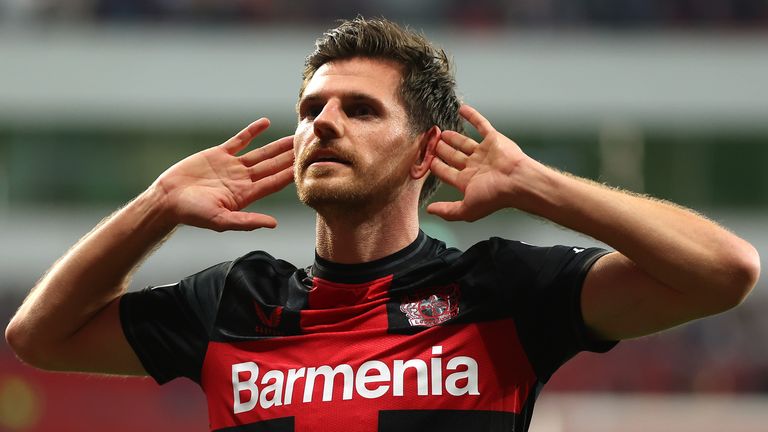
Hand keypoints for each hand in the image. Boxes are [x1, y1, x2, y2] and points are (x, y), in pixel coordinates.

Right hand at [152, 118, 294, 230]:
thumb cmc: (192, 214)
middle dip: (290, 158)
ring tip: (293, 137)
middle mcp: (242, 180)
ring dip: (277, 146)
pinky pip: (239, 140)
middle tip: (308, 148)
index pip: (274, 183)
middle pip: (272, 167)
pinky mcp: (219, 155)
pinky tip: (266, 122)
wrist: (168, 199)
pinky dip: (252, 131)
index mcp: (246, 195)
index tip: (307, 166)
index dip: (291, 174)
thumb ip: (247, 222)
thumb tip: (273, 224)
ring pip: (260, 153)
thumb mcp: (221, 220)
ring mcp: (232, 166)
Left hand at [427, 105, 528, 221]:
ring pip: (465, 142)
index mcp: (468, 181)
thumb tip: (429, 211)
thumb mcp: (466, 209)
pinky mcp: (494, 140)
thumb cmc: (494, 196)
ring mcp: (484, 152)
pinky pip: (481, 125)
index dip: (436, 166)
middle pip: (454, 157)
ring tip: (442, 132)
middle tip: (432, 143)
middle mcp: (475, 167)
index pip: (447, 173)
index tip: (427, 160)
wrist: (517, 180)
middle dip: (443, 151)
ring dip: (454, 137)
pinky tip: (462, 109)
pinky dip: (472, 116)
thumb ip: (447, 211)